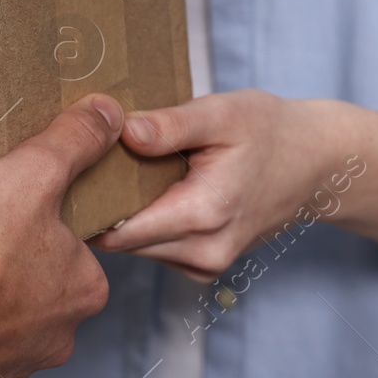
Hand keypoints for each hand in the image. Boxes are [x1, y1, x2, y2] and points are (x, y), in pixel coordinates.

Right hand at [0, 94, 124, 377]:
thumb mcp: (34, 172)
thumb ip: (73, 141)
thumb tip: (105, 116)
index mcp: (83, 287)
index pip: (73, 243)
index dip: (41, 216)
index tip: (13, 204)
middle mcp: (57, 331)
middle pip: (33, 275)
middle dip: (3, 252)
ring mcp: (12, 354)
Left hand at [91, 90, 351, 280]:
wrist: (315, 163)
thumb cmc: (269, 131)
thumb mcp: (220, 114)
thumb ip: (170, 125)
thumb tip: (123, 131)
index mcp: (203, 214)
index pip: (120, 229)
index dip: (87, 205)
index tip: (63, 175)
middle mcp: (204, 251)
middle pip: (122, 241)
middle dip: (98, 208)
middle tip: (76, 166)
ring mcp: (207, 264)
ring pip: (136, 248)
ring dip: (119, 216)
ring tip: (107, 173)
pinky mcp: (206, 264)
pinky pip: (155, 248)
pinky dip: (142, 223)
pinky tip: (139, 189)